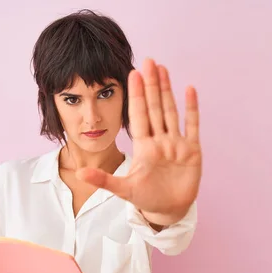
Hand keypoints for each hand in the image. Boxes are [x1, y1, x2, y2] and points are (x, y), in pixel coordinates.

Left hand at [76, 58, 201, 226]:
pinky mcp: (192, 151)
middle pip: (155, 107)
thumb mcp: (123, 189)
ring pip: (171, 111)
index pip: (138, 115)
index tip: (132, 74)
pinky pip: (192, 125)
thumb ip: (103, 180)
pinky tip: (189, 89)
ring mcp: (176, 144)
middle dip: (152, 85)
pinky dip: (192, 109)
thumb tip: (79, 173)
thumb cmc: (145, 198)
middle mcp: (159, 140)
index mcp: (143, 146)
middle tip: (148, 61)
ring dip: (168, 90)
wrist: (168, 210)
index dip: (136, 96)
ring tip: (163, 69)